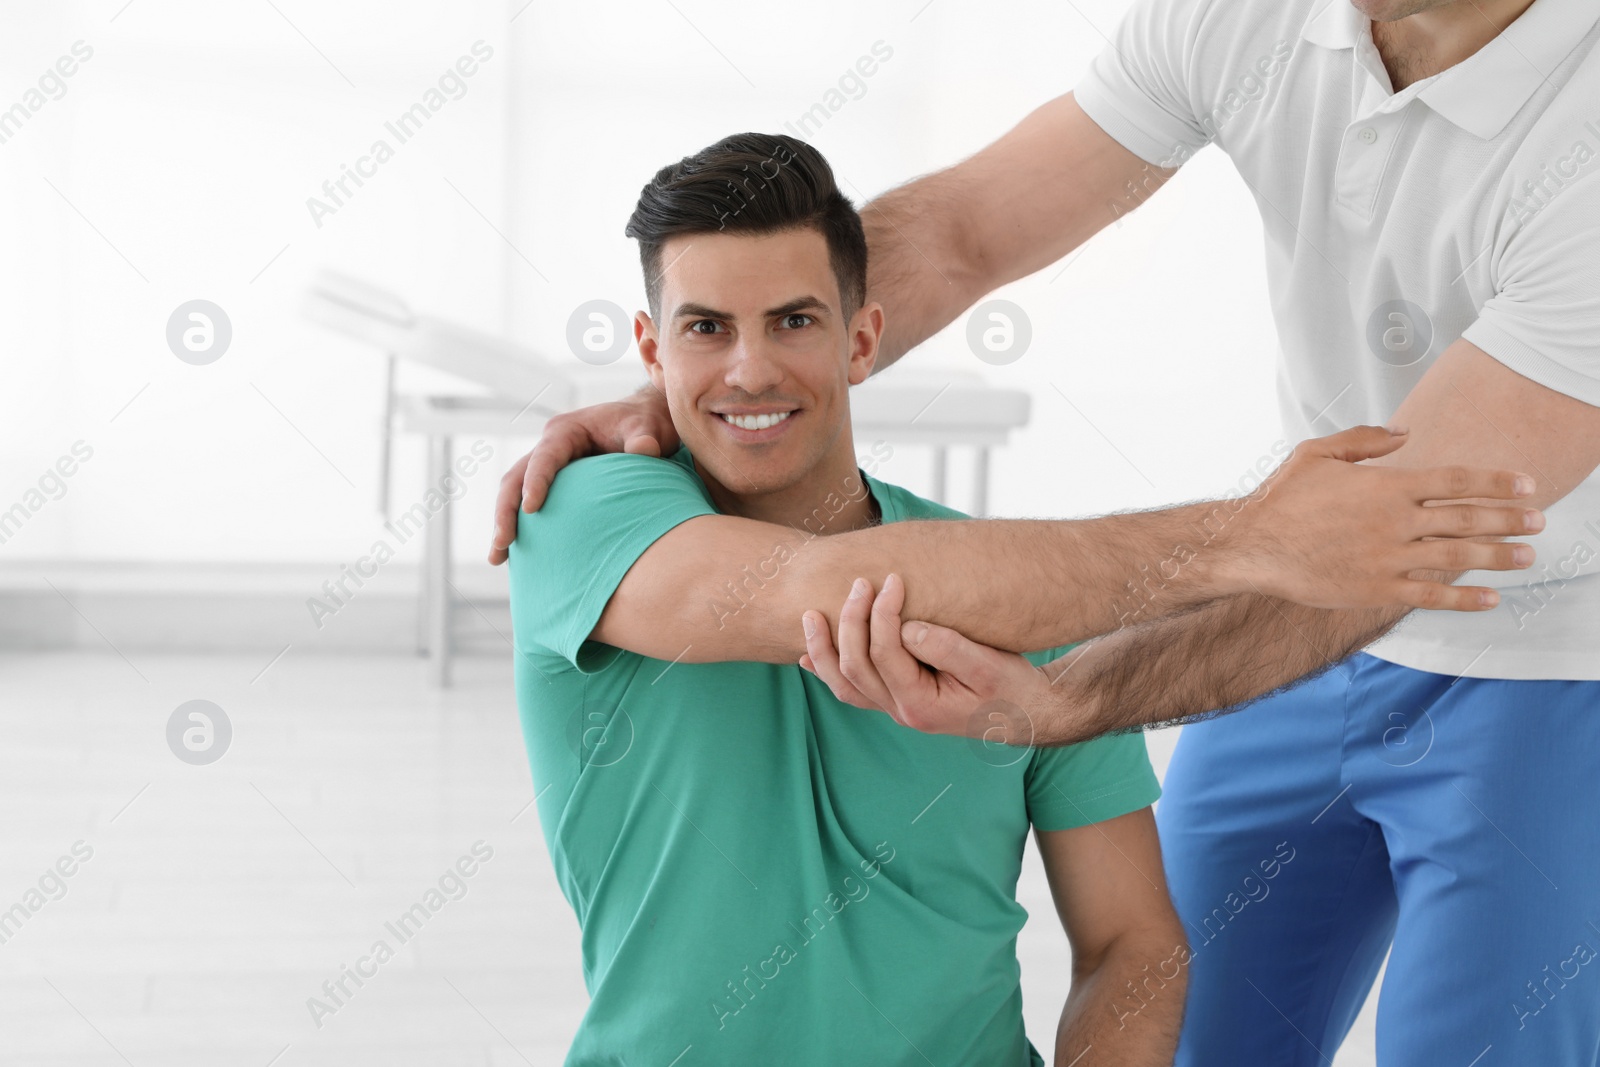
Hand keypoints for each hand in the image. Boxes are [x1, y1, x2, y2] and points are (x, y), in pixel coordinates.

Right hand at [487, 385, 678, 563]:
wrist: (646, 423)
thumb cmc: (646, 424)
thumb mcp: (649, 428)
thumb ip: (644, 439)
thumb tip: (644, 450)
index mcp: (566, 431)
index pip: (544, 457)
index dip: (535, 482)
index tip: (530, 510)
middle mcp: (550, 447)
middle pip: (515, 477)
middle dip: (505, 510)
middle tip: (501, 544)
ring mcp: (550, 467)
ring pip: (515, 493)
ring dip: (505, 523)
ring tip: (497, 559)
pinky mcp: (555, 484)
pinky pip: (530, 504)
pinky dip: (523, 528)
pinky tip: (517, 558)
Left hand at [799, 572, 1062, 740]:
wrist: (1026, 714)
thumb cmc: (1011, 687)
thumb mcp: (989, 666)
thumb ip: (947, 648)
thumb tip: (907, 627)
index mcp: (921, 705)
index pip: (885, 655)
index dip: (882, 615)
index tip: (893, 580)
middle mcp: (901, 712)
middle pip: (856, 667)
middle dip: (852, 621)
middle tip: (861, 582)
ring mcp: (895, 709)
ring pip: (843, 684)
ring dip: (824, 648)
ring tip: (810, 615)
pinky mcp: (896, 700)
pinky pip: (851, 691)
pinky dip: (827, 671)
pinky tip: (807, 655)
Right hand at [1222, 425, 1543, 610]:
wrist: (1253, 546)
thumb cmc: (1282, 499)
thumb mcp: (1317, 453)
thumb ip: (1365, 440)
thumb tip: (1406, 433)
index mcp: (1385, 486)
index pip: (1456, 481)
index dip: (1497, 483)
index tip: (1527, 486)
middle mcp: (1394, 522)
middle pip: (1468, 519)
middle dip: (1510, 519)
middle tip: (1540, 521)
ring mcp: (1388, 558)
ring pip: (1458, 557)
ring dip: (1499, 557)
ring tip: (1528, 557)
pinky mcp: (1377, 590)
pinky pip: (1432, 595)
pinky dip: (1465, 598)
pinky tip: (1491, 598)